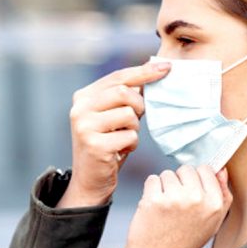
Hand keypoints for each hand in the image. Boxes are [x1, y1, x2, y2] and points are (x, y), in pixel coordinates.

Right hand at [57, 61, 170, 207]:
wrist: (90, 179)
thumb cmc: (107, 144)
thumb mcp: (112, 116)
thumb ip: (125, 96)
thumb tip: (154, 70)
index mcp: (83, 97)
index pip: (118, 77)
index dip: (144, 71)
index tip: (167, 67)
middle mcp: (79, 109)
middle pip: (123, 92)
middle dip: (139, 105)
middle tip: (136, 119)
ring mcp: (85, 127)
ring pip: (129, 114)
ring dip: (134, 128)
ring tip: (123, 138)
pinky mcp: (95, 145)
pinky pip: (130, 136)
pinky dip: (131, 145)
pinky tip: (120, 151)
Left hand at [121, 166, 232, 247]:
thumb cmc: (184, 241)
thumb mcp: (213, 222)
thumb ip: (222, 195)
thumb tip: (221, 170)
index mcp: (215, 204)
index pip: (206, 170)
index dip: (196, 179)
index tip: (190, 191)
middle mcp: (197, 199)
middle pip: (186, 169)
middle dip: (180, 182)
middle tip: (177, 202)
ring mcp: (175, 198)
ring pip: (168, 174)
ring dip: (164, 187)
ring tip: (166, 207)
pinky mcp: (154, 199)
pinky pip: (152, 179)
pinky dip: (150, 190)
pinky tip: (154, 206)